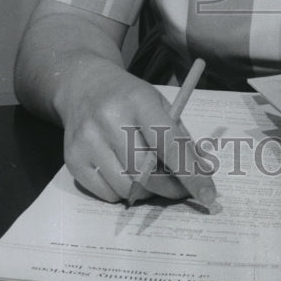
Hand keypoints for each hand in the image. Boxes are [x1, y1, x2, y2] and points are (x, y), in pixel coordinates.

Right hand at [57, 57, 216, 205]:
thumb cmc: (129, 97)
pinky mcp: (73, 159)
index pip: (169, 144)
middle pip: (147, 172)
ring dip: (146, 191)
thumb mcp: (158, 103)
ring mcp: (87, 140)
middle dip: (170, 187)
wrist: (84, 84)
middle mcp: (109, 119)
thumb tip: (202, 173)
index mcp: (138, 101)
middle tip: (180, 188)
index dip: (191, 173)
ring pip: (127, 187)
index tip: (208, 195)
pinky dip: (123, 191)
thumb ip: (179, 136)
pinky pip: (107, 194)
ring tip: (149, 176)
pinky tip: (124, 172)